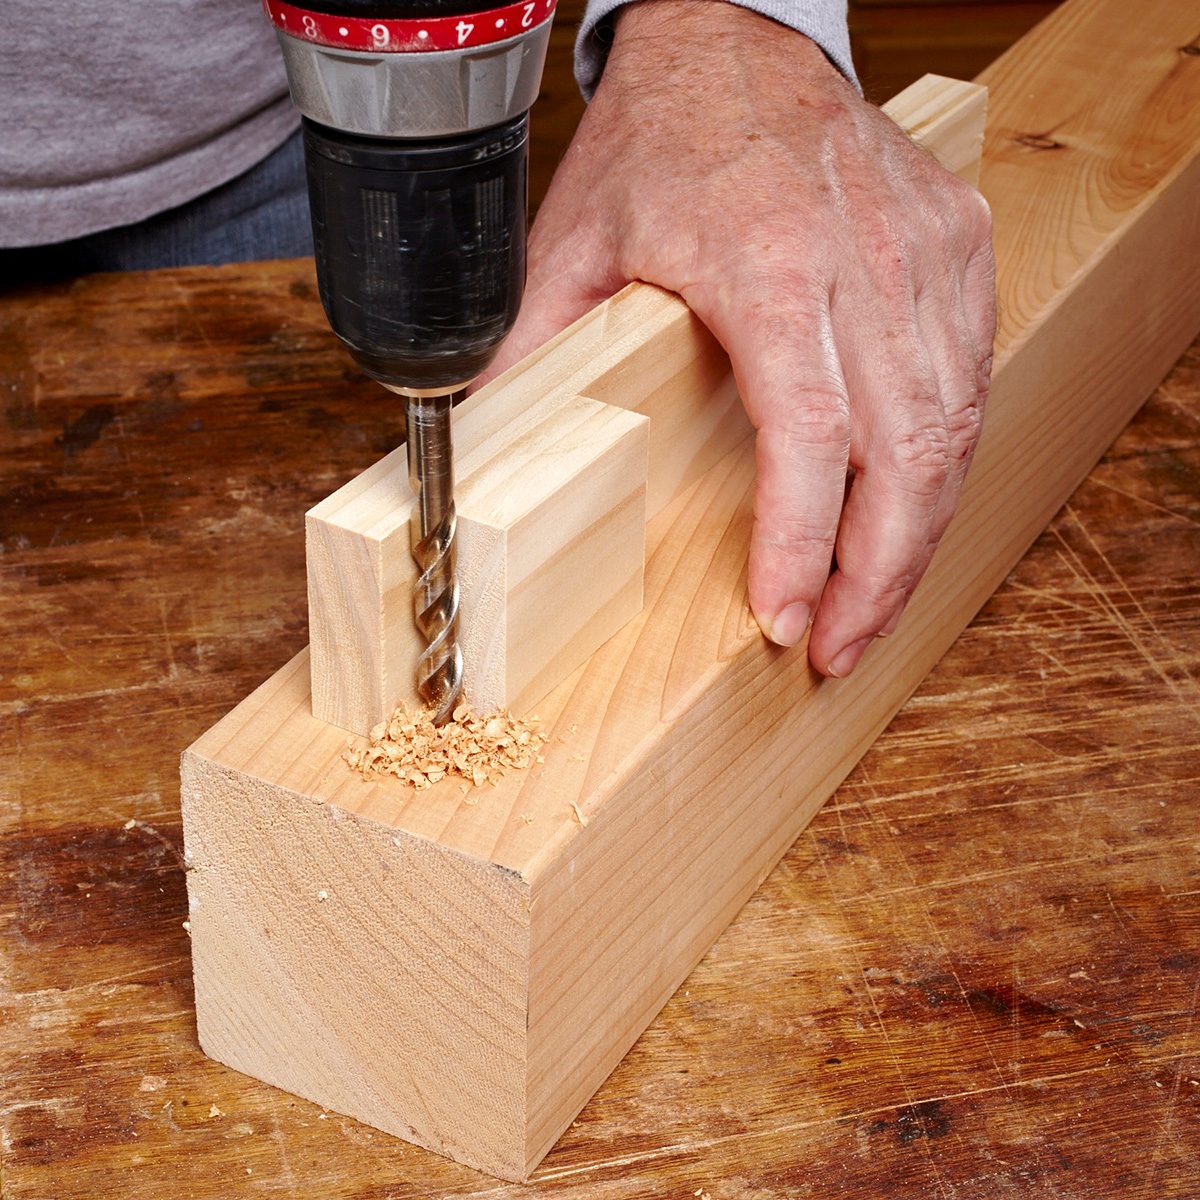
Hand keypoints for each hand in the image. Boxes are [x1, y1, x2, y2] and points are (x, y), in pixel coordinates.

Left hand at [480, 0, 995, 677]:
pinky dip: (945, 460)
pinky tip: (912, 512)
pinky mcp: (957, 245)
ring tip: (873, 603)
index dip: (804, 540)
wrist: (735, 41)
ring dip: (917, 532)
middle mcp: (863, 259)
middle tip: (838, 645)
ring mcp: (925, 250)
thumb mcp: (573, 240)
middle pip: (903, 450)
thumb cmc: (661, 140)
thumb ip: (532, 350)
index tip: (784, 615)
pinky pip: (971, 378)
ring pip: (952, 425)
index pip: (808, 431)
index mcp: (766, 264)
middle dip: (878, 571)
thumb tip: (480, 443)